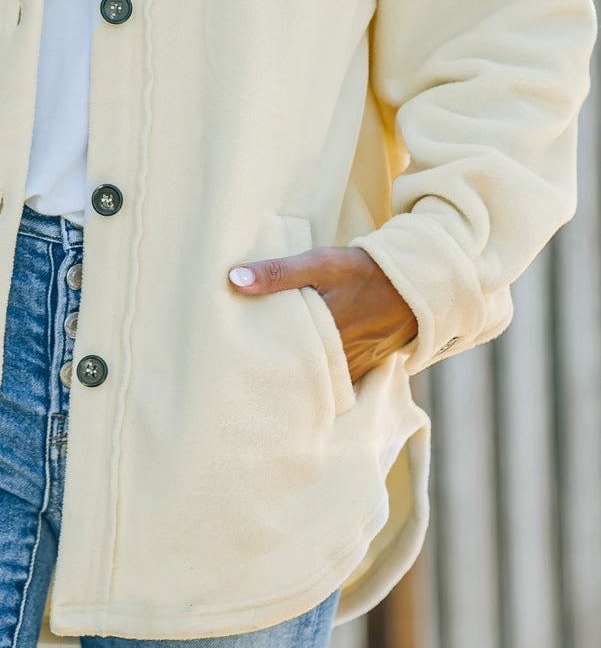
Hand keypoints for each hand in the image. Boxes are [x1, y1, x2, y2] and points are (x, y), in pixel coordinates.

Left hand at [227, 246, 417, 383]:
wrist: (415, 283)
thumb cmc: (363, 270)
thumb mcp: (320, 264)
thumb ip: (278, 272)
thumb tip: (233, 279)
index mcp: (321, 334)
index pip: (279, 356)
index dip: (257, 361)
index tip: (233, 363)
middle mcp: (337, 359)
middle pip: (296, 374)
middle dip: (273, 376)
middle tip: (243, 378)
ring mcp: (353, 367)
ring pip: (318, 382)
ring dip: (298, 380)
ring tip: (267, 382)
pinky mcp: (365, 368)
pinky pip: (338, 383)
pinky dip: (322, 382)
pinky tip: (303, 380)